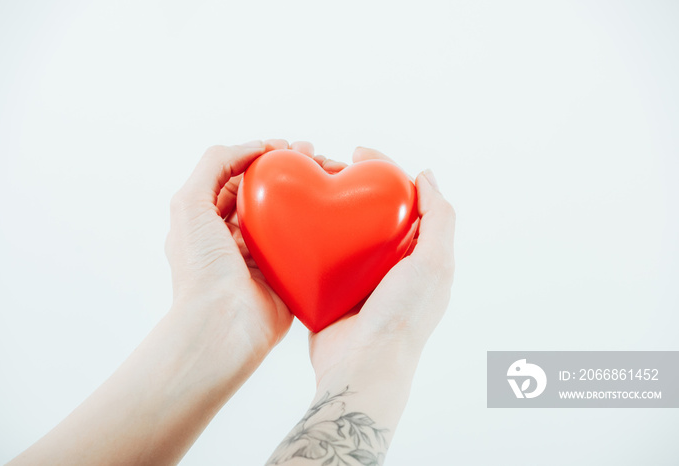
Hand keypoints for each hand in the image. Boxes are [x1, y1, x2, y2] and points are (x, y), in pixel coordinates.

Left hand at [165, 139, 317, 351]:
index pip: (236, 179)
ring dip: (309, 193)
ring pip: (290, 216)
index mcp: (208, 223)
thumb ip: (214, 164)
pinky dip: (322, 225)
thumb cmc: (201, 268)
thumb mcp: (189, 203)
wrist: (224, 325)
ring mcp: (264, 258)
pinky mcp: (289, 276)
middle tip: (314, 157)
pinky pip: (308, 245)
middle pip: (266, 195)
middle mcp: (235, 239)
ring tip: (331, 173)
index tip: (286, 148)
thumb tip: (254, 148)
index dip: (259, 158)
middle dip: (289, 171)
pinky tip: (335, 207)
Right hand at [266, 147, 454, 465]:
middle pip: (367, 209)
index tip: (360, 154)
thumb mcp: (434, 264)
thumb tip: (426, 176)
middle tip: (326, 164)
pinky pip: (316, 253)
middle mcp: (386, 262)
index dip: (383, 171)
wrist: (361, 366)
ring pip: (339, 228)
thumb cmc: (403, 316)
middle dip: (348, 182)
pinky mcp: (327, 288)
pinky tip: (292, 216)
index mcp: (415, 254)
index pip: (400, 200)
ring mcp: (355, 275)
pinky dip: (306, 232)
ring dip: (324, 204)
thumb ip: (439, 218)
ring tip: (306, 182)